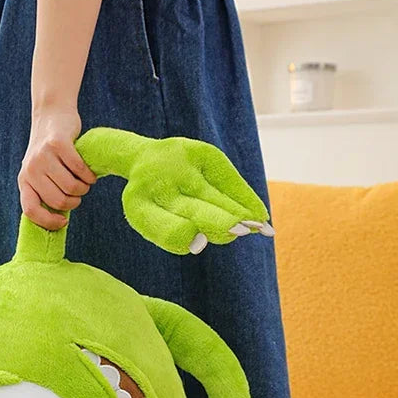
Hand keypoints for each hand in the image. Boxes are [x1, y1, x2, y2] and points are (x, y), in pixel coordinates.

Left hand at [18, 109, 96, 229]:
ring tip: (84, 181)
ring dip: (84, 188)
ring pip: (71, 187)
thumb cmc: (50, 152)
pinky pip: (80, 170)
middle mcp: (31, 169)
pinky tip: (90, 174)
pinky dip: (89, 176)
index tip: (64, 221)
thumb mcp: (41, 173)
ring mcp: (43, 156)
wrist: (52, 115)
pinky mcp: (58, 144)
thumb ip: (46, 192)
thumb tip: (60, 220)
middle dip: (74, 201)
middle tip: (79, 193)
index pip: (31, 211)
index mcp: (24, 181)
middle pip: (58, 201)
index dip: (49, 221)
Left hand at [121, 136, 272, 254]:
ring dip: (237, 211)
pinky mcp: (202, 153)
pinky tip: (260, 216)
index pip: (158, 224)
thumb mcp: (150, 217)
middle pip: (193, 208)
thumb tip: (202, 243)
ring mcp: (181, 163)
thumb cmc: (152, 198)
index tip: (199, 243)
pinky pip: (229, 180)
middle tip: (238, 231)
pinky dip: (245, 198)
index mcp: (138, 203)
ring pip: (213, 195)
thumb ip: (172, 233)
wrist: (147, 158)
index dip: (178, 234)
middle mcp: (159, 181)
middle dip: (217, 220)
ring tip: (259, 227)